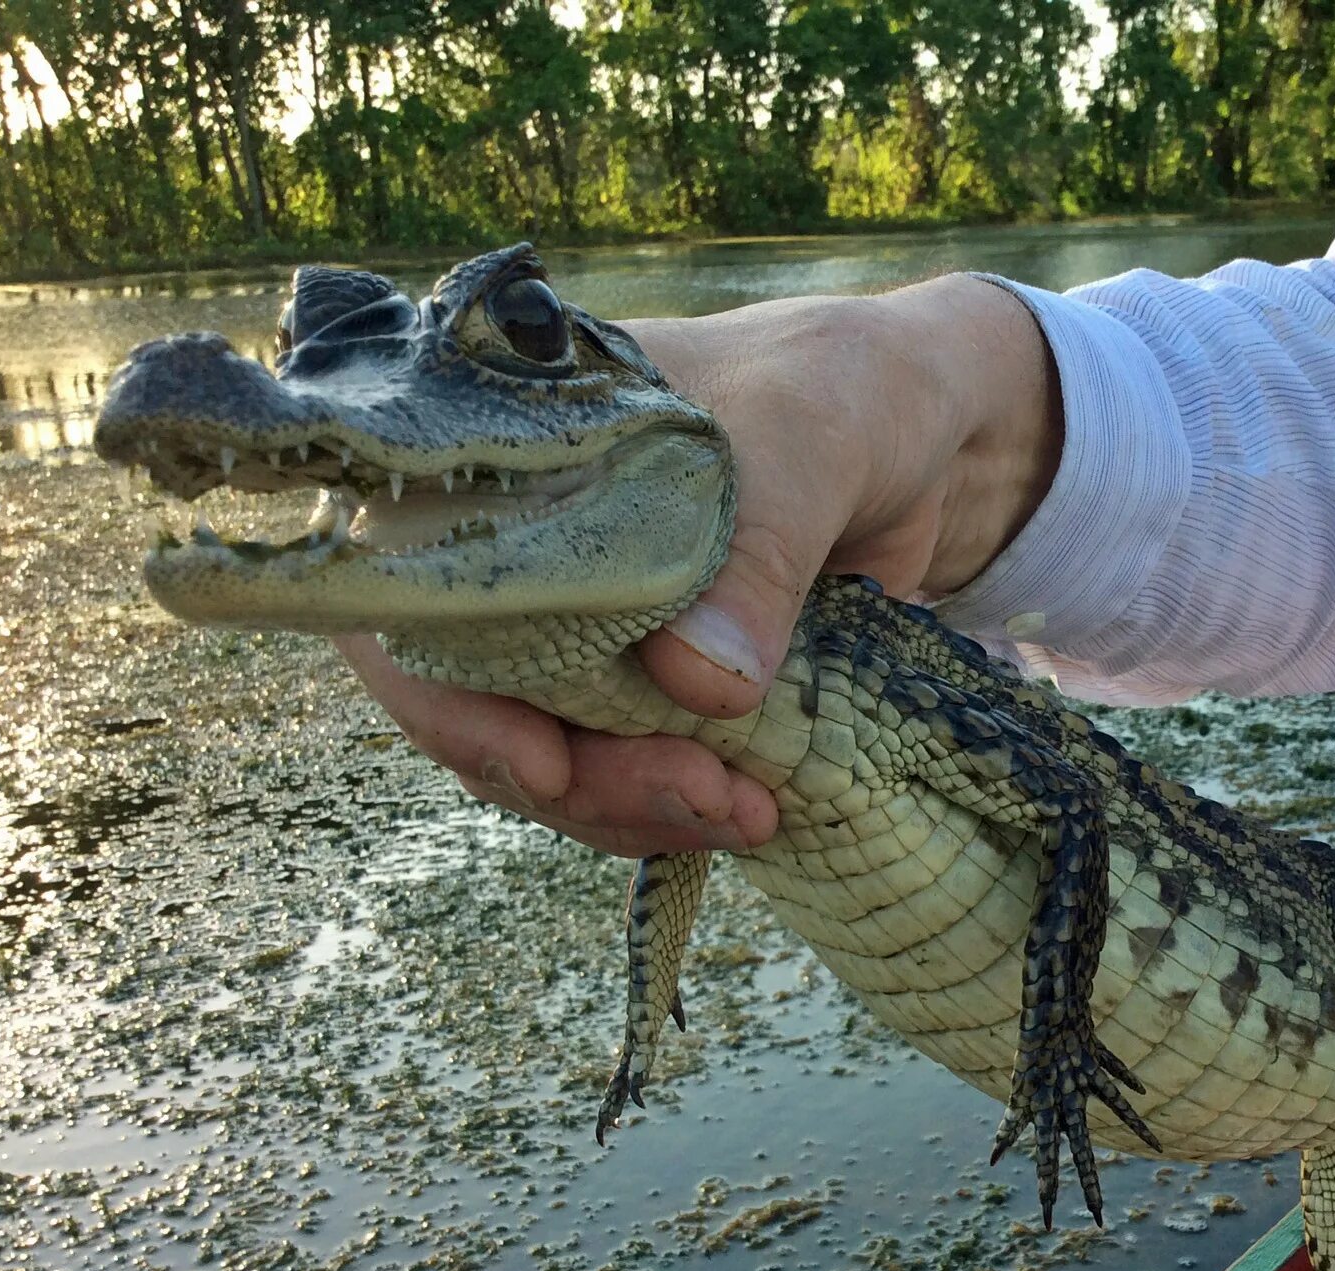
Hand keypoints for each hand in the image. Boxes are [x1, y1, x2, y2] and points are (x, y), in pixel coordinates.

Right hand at [334, 276, 1061, 856]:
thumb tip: (696, 683)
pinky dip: (676, 807)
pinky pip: (626, 766)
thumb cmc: (845, 390)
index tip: (546, 763)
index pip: (406, 585)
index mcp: (510, 458)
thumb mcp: (810, 438)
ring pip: (549, 749)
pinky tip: (753, 814)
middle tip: (695, 796)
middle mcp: (525, 548)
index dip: (446, 693)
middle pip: (475, 697)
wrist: (928, 430)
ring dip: (630, 807)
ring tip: (741, 815)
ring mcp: (586, 623)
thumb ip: (758, 544)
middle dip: (569, 776)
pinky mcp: (654, 683)